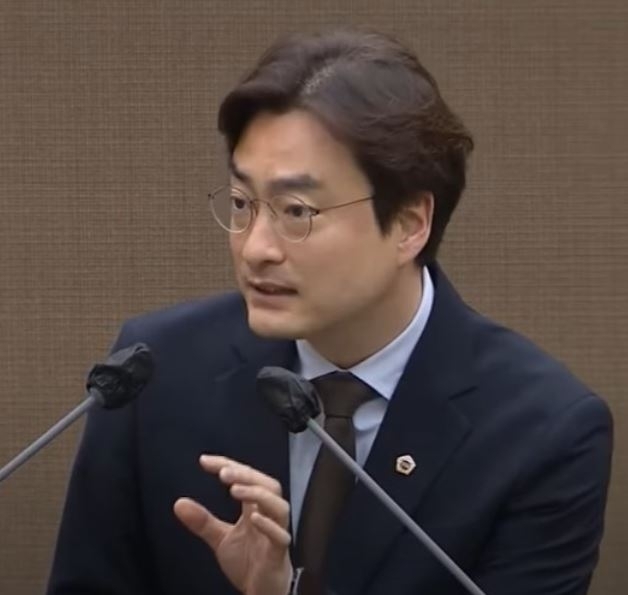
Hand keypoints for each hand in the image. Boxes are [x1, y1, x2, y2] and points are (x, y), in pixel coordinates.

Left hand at [174, 455, 292, 594]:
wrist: (262, 593)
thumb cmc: (249, 563)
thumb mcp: (220, 539)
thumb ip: (203, 521)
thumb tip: (179, 503)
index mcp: (256, 508)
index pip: (247, 478)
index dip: (228, 465)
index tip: (205, 461)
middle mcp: (269, 516)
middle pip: (267, 485)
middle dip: (247, 475)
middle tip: (224, 471)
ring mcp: (276, 533)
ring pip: (279, 506)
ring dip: (258, 494)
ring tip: (235, 489)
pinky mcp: (278, 554)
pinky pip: (280, 535)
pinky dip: (269, 525)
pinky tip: (254, 517)